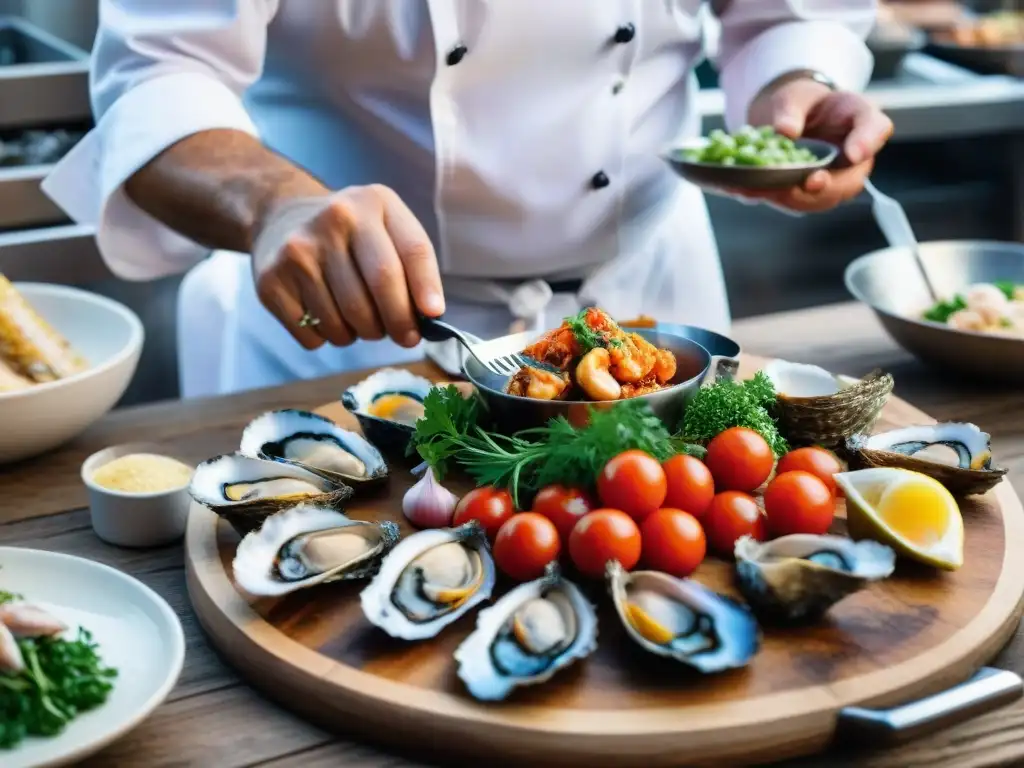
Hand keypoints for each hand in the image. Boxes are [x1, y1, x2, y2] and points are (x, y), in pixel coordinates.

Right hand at [251, 184, 444, 350]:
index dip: (425, 288)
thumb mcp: (385, 224)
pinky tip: (326, 316)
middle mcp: (334, 220)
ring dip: (361, 333)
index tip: (433, 316)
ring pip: (346, 321)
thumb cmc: (349, 231)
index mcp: (373, 203)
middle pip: (380, 290)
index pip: (411, 250)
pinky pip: (313, 336)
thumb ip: (413, 262)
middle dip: (398, 323)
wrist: (280, 216)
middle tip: (403, 335)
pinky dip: (328, 338)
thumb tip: (430, 314)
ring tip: (359, 318)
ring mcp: (299, 251)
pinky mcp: (272, 282)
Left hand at [738, 77, 893, 211]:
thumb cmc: (800, 102)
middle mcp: (853, 155)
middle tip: (808, 183)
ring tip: (768, 189)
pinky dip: (773, 198)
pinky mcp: (810, 194)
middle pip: (852, 179)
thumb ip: (790, 109)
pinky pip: (797, 202)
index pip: (876, 129)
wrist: (785, 121)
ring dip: (797, 198)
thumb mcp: (793, 95)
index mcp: (859, 118)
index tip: (853, 153)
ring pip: (825, 199)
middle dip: (829, 186)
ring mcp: (834, 179)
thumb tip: (785, 131)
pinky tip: (749, 190)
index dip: (868, 143)